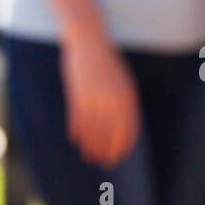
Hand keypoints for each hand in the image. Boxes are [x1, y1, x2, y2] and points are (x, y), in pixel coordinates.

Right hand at [59, 27, 140, 168]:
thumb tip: (123, 125)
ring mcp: (94, 98)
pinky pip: (77, 119)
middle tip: (104, 163)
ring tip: (88, 156)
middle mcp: (112, 100)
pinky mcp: (78, 95)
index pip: (129, 129)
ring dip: (90, 145)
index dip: (123, 145)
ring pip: (92, 130)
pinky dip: (76, 131)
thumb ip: (124, 103)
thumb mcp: (122, 81)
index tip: (119, 156)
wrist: (89, 41)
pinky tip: (75, 140)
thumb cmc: (107, 62)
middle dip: (107, 151)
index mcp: (127, 97)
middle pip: (110, 134)